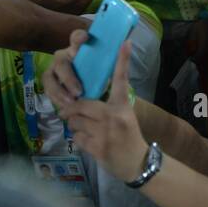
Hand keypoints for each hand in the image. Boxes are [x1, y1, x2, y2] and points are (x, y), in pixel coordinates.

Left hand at [55, 34, 149, 183]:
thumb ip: (108, 107)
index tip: (125, 43)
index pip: (122, 81)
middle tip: (70, 112)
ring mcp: (104, 133)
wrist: (137, 163)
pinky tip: (89, 143)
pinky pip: (76, 138)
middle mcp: (113, 117)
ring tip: (85, 130)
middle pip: (81, 104)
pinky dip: (79, 140)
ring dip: (75, 125)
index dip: (122, 61)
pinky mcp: (96, 147)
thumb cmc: (129, 137)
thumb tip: (82, 102)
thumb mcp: (124, 117)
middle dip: (72, 110)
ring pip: (74, 122)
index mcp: (123, 107)